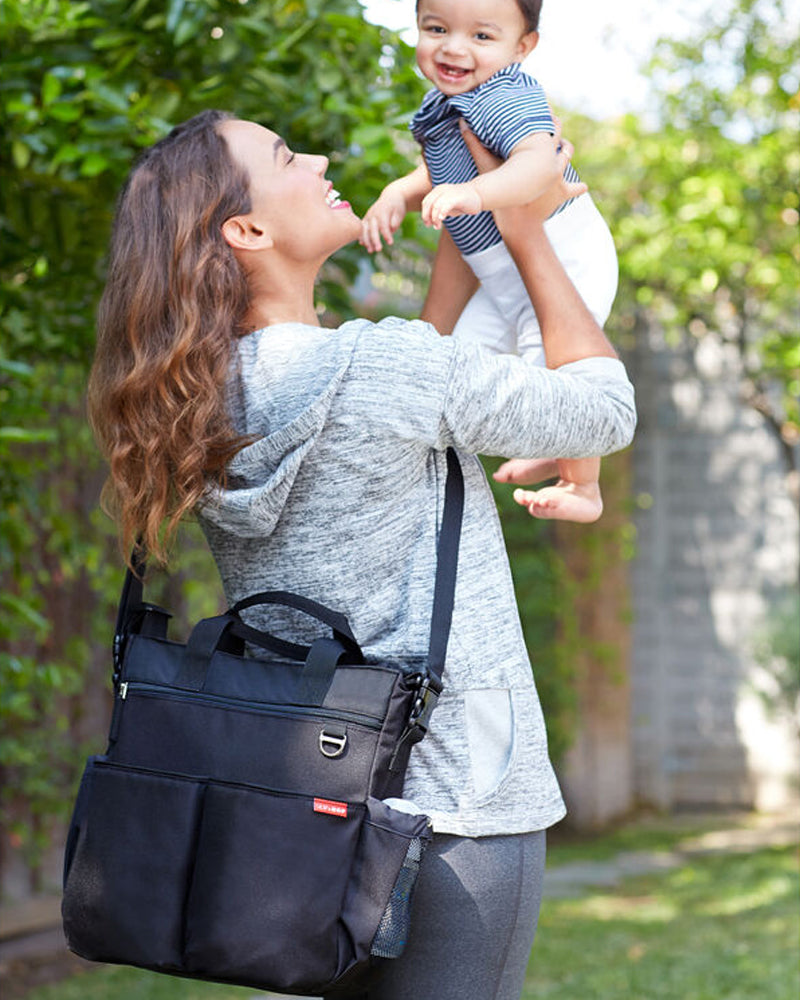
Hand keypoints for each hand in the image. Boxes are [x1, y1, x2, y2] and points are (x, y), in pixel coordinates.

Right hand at [360, 189, 406, 252]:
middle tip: (378, 250)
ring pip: (364, 229)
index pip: (384, 224)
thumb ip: (395, 220)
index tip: (390, 243)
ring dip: (367, 241)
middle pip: (372, 228)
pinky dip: (361, 236)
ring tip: (370, 251)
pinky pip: (361, 228)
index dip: (386, 234)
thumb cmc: (397, 207)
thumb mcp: (399, 212)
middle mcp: (373, 214)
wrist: (390, 197)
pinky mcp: (365, 219)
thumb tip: (392, 227)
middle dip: (374, 240)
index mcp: (383, 211)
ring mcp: (368, 216)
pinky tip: (363, 244)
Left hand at [421, 182, 482, 228]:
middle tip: (430, 226)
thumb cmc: (462, 202)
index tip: (427, 224)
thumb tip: (429, 221)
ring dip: (434, 218)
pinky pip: (446, 205)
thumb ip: (438, 210)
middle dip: (427, 216)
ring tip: (437, 226)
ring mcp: (449, 192)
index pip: (426, 202)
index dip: (424, 214)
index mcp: (438, 190)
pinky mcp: (457, 197)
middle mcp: (442, 190)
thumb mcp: (447, 206)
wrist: (479, 195)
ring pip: (436, 206)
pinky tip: (441, 219)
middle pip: (428, 204)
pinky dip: (441, 213)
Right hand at [459, 119, 586, 233]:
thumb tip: (462, 123)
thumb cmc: (504, 193)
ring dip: (566, 151)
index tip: (544, 109)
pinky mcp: (562, 193)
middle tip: (554, 121)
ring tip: (564, 146)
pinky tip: (582, 187)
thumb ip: (475, 145)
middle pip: (560, 139)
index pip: (547, 127)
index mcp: (539, 152)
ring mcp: (560, 177)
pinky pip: (575, 189)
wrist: (519, 222)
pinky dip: (578, 188)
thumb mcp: (486, 167)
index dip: (546, 116)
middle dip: (557, 130)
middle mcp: (553, 161)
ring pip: (567, 157)